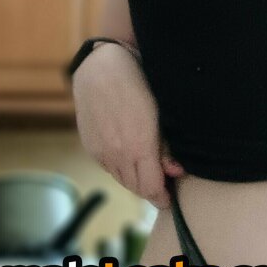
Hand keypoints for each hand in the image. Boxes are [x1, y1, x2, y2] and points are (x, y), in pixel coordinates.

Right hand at [72, 42, 185, 208]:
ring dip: (135, 181)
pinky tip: (129, 159)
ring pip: (121, 179)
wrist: (101, 67)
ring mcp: (102, 151)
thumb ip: (166, 146)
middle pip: (136, 187)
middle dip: (150, 190)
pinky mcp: (90, 146)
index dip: (162, 197)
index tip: (171, 199)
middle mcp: (118, 154)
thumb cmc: (138, 82)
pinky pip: (108, 167)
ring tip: (148, 173)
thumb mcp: (159, 111)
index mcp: (140, 146)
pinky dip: (120, 169)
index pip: (151, 188)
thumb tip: (176, 172)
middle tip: (163, 187)